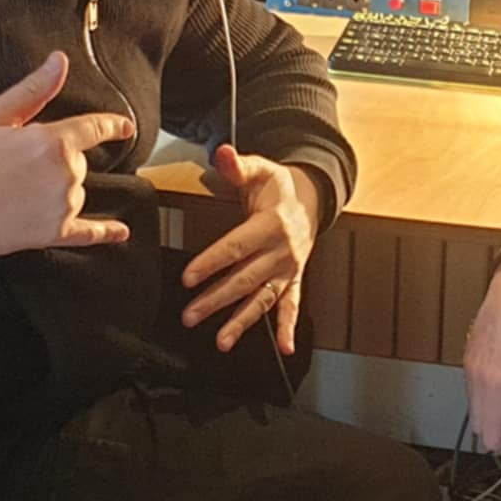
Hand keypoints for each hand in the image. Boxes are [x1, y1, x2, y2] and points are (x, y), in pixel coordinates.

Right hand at [0, 52, 135, 255]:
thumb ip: (34, 89)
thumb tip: (59, 62)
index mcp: (53, 142)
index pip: (94, 128)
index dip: (112, 125)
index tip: (125, 127)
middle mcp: (65, 174)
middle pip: (78, 162)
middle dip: (56, 159)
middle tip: (15, 164)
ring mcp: (61, 206)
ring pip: (76, 192)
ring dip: (57, 189)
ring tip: (16, 189)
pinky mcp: (52, 233)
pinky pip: (87, 233)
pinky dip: (105, 232)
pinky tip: (119, 231)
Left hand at [180, 145, 319, 352]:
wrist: (311, 199)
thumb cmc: (279, 187)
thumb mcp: (260, 170)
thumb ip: (238, 165)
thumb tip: (222, 153)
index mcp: (271, 224)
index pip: (236, 246)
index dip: (212, 262)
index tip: (189, 277)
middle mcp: (282, 250)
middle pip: (245, 278)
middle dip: (217, 299)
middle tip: (190, 315)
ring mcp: (289, 268)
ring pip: (264, 298)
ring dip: (243, 321)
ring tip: (222, 340)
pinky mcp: (294, 279)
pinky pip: (292, 305)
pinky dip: (290, 327)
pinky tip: (286, 347)